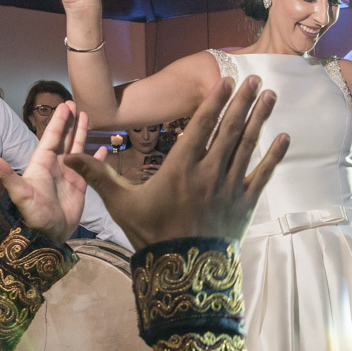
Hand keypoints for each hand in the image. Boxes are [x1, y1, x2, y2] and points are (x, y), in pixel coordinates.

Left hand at [0, 102, 97, 242]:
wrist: (50, 234)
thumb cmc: (34, 213)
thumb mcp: (19, 192)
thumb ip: (6, 173)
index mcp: (42, 163)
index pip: (52, 136)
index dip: (59, 121)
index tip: (66, 105)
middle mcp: (56, 165)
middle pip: (64, 138)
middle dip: (70, 122)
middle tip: (77, 104)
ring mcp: (69, 174)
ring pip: (76, 148)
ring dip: (81, 133)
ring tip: (88, 117)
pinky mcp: (81, 185)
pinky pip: (90, 166)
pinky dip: (96, 157)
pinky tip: (102, 148)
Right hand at [64, 75, 288, 247]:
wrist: (182, 271)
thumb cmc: (150, 234)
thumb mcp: (121, 204)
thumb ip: (98, 177)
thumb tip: (67, 157)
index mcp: (181, 166)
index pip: (202, 125)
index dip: (215, 101)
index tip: (226, 81)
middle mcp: (209, 171)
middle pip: (230, 129)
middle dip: (242, 101)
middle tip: (254, 79)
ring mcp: (230, 187)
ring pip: (248, 146)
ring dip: (260, 118)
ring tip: (270, 95)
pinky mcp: (245, 204)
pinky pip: (263, 174)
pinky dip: (274, 155)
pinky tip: (284, 136)